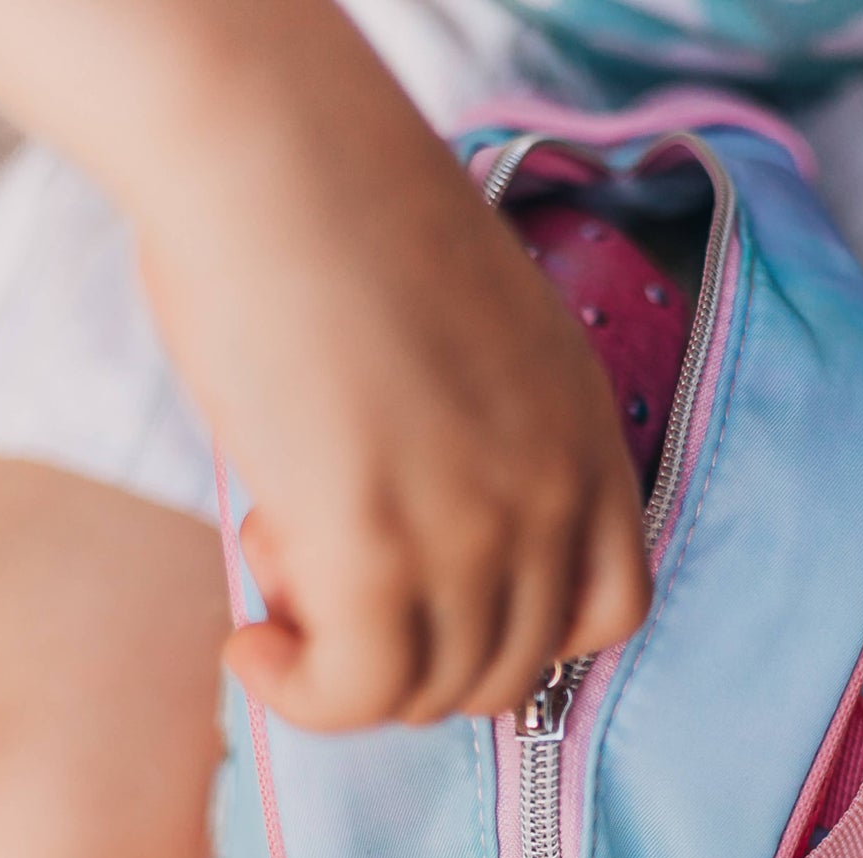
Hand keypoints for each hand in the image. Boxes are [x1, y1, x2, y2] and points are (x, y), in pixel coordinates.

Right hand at [135, 6, 650, 730]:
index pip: (613, 612)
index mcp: (588, 441)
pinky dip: (301, 697)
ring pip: (434, 694)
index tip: (441, 612)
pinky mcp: (377, 549)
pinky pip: (358, 694)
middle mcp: (553, 497)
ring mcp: (477, 528)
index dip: (522, 639)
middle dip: (416, 659)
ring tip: (276, 580)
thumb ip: (486, 450)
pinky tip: (249, 648)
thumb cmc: (351, 227)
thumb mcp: (479, 348)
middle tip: (328, 585)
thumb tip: (413, 538)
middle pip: (512, 673)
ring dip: (344, 668)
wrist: (276, 155)